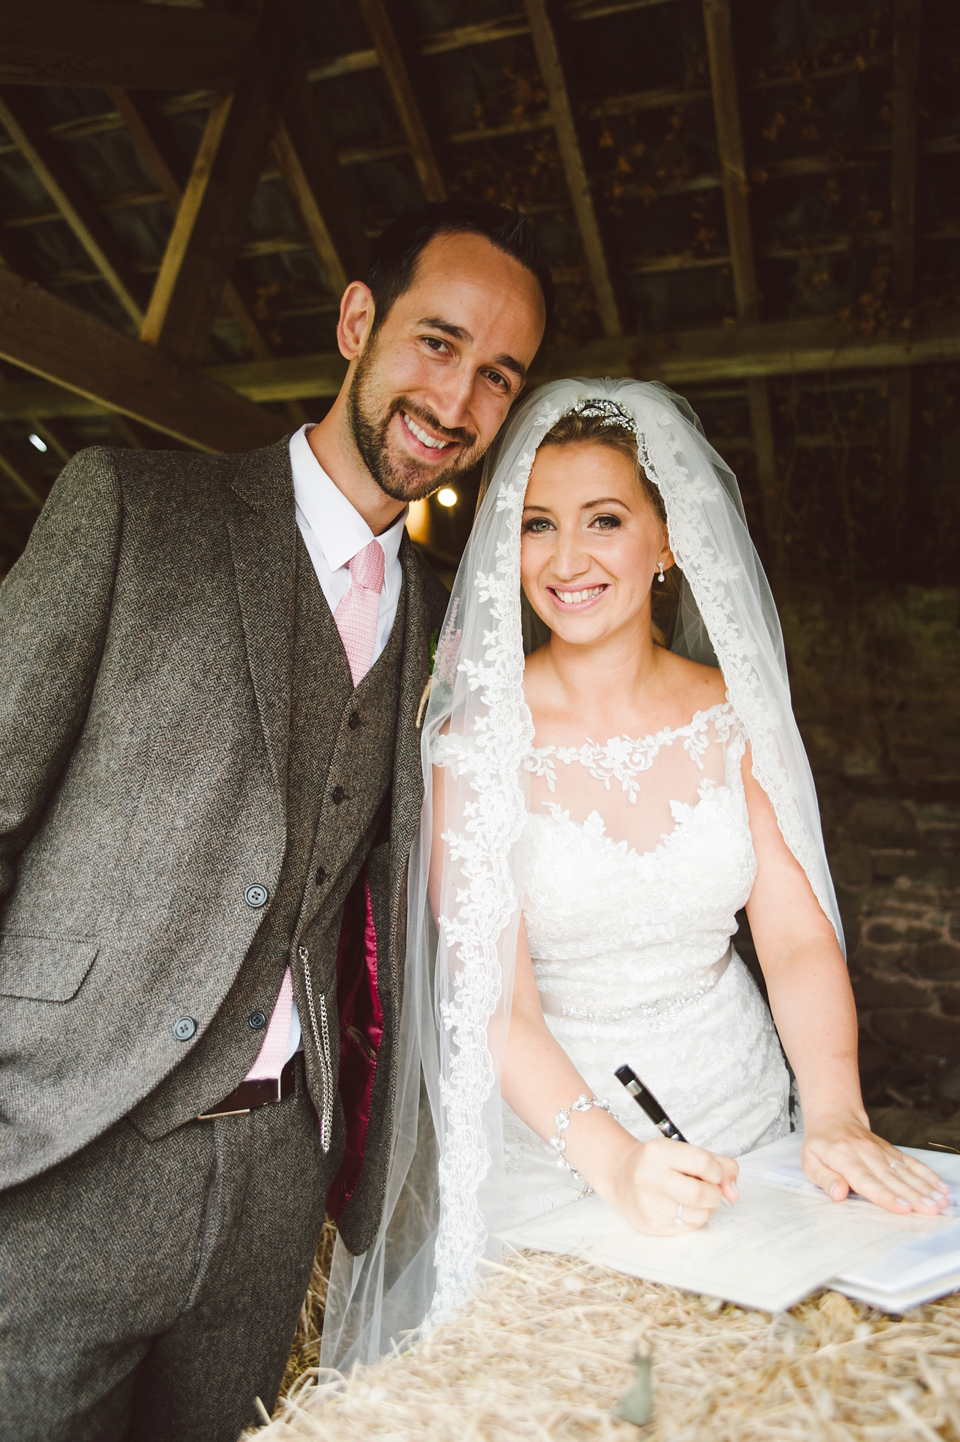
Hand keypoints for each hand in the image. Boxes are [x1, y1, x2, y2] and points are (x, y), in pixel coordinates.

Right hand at [609, 1137, 739, 1234]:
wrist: (619, 1175)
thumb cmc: (657, 1163)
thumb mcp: (684, 1151)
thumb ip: (719, 1165)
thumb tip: (734, 1192)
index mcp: (660, 1152)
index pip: (703, 1162)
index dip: (717, 1171)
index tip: (713, 1173)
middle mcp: (650, 1176)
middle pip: (700, 1194)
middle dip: (714, 1194)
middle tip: (709, 1189)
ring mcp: (648, 1203)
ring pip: (698, 1215)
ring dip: (706, 1209)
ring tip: (693, 1199)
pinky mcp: (651, 1225)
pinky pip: (688, 1227)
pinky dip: (693, 1219)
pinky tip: (681, 1207)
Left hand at [801, 1116, 950, 1214]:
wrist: (834, 1116)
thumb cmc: (820, 1145)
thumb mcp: (810, 1162)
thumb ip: (824, 1179)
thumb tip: (838, 1194)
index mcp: (843, 1157)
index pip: (866, 1180)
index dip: (886, 1195)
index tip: (903, 1208)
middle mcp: (866, 1153)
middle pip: (892, 1178)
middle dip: (914, 1195)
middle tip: (931, 1209)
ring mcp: (881, 1150)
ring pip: (905, 1171)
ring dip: (925, 1187)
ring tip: (940, 1202)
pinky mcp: (891, 1151)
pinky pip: (911, 1163)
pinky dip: (927, 1175)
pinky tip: (941, 1187)